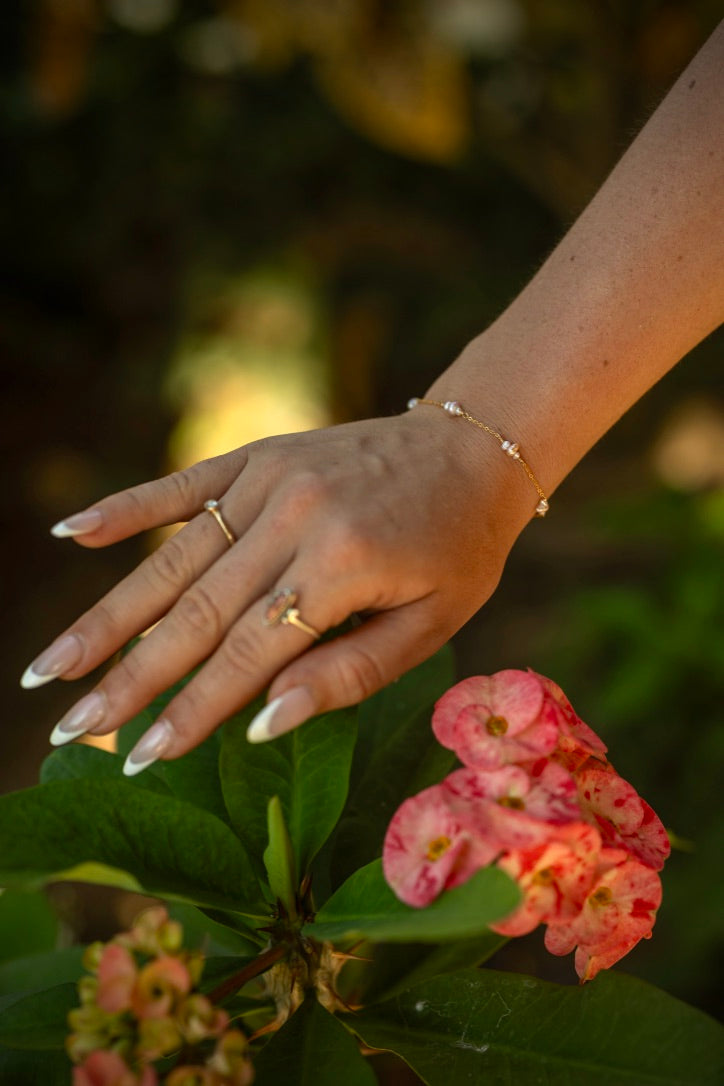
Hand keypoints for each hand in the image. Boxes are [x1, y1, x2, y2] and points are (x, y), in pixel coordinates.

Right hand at [22, 409, 527, 773]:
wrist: (472, 449)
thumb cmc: (459, 548)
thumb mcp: (433, 624)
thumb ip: (348, 673)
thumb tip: (260, 723)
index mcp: (344, 564)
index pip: (248, 655)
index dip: (192, 712)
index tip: (139, 759)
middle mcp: (294, 516)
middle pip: (195, 614)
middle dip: (128, 679)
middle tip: (70, 729)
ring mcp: (268, 478)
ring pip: (172, 561)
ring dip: (107, 616)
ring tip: (52, 667)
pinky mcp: (257, 454)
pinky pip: (179, 485)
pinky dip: (124, 510)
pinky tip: (68, 533)